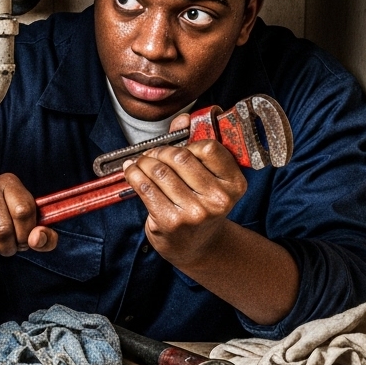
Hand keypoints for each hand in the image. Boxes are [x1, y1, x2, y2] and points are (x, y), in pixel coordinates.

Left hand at [123, 113, 246, 267]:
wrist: (195, 246)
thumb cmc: (200, 207)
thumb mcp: (207, 179)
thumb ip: (195, 146)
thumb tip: (183, 118)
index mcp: (234, 184)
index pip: (208, 148)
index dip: (187, 143)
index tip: (176, 146)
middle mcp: (218, 199)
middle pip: (180, 157)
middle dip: (160, 151)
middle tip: (152, 154)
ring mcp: (194, 213)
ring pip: (159, 171)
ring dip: (144, 162)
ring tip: (140, 162)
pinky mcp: (170, 222)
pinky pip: (145, 187)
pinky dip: (133, 174)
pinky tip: (131, 171)